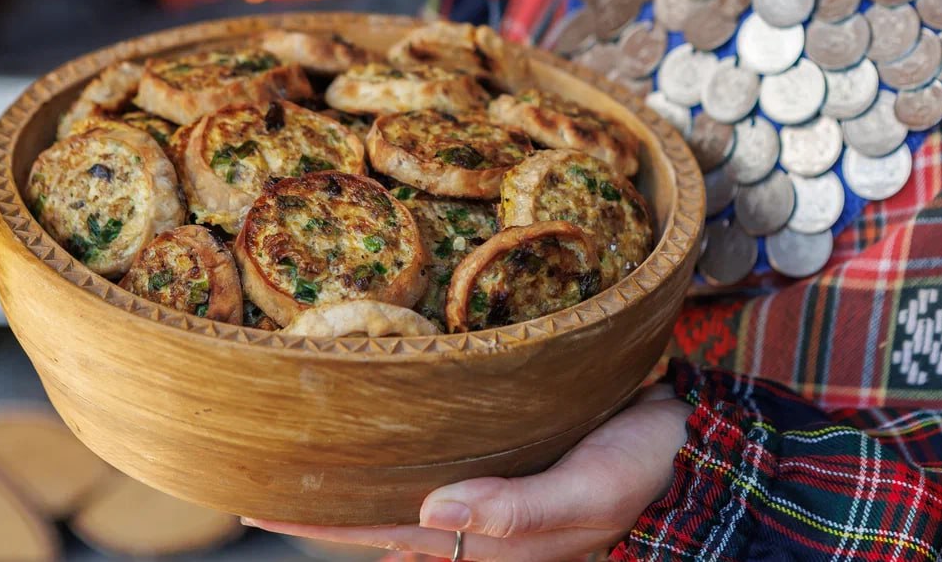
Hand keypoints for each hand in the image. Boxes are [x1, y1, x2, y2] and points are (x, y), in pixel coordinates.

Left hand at [246, 386, 690, 561]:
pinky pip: (435, 444)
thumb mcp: (584, 498)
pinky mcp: (501, 445)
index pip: (378, 531)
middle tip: (258, 453)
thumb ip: (513, 512)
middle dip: (321, 490)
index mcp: (481, 536)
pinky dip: (398, 432)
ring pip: (401, 475)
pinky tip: (378, 404)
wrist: (685, 444)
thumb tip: (429, 511)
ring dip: (354, 460)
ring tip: (299, 428)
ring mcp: (484, 479)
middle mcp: (471, 513)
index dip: (317, 521)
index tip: (256, 499)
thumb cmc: (638, 476)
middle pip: (378, 508)